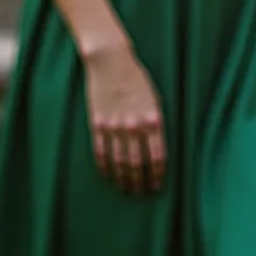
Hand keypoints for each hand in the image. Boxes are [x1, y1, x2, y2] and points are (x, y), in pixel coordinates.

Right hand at [81, 38, 165, 194]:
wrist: (112, 62)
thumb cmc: (138, 79)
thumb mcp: (156, 100)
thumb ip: (156, 124)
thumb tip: (156, 147)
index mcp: (154, 120)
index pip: (158, 156)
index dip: (157, 174)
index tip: (157, 185)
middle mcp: (134, 126)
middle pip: (138, 163)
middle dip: (140, 181)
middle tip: (141, 193)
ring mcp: (114, 127)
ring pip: (119, 162)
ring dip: (124, 178)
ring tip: (127, 189)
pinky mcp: (97, 124)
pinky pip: (101, 152)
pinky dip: (106, 167)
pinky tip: (109, 175)